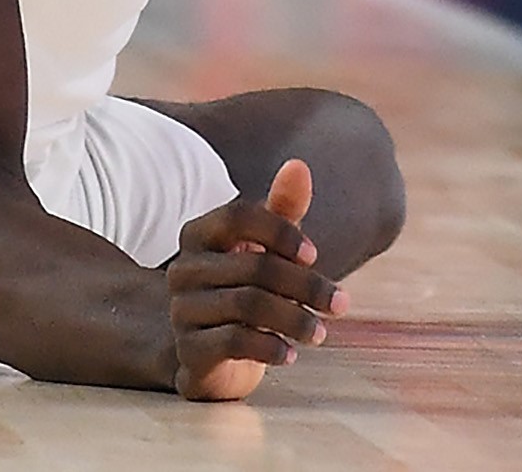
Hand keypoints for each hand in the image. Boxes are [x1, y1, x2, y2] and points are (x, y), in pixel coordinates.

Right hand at [167, 160, 337, 400]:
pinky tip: (290, 354)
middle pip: (254, 265)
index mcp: (198, 234)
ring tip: (321, 332)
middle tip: (340, 303)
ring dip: (295, 318)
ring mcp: (182, 310)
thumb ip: (283, 210)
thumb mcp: (267, 250)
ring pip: (247, 304)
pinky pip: (233, 341)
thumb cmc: (245, 289)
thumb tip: (299, 165)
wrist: (212, 355)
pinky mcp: (189, 351)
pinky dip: (270, 347)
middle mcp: (183, 269)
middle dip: (306, 285)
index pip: (238, 215)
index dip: (280, 231)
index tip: (314, 255)